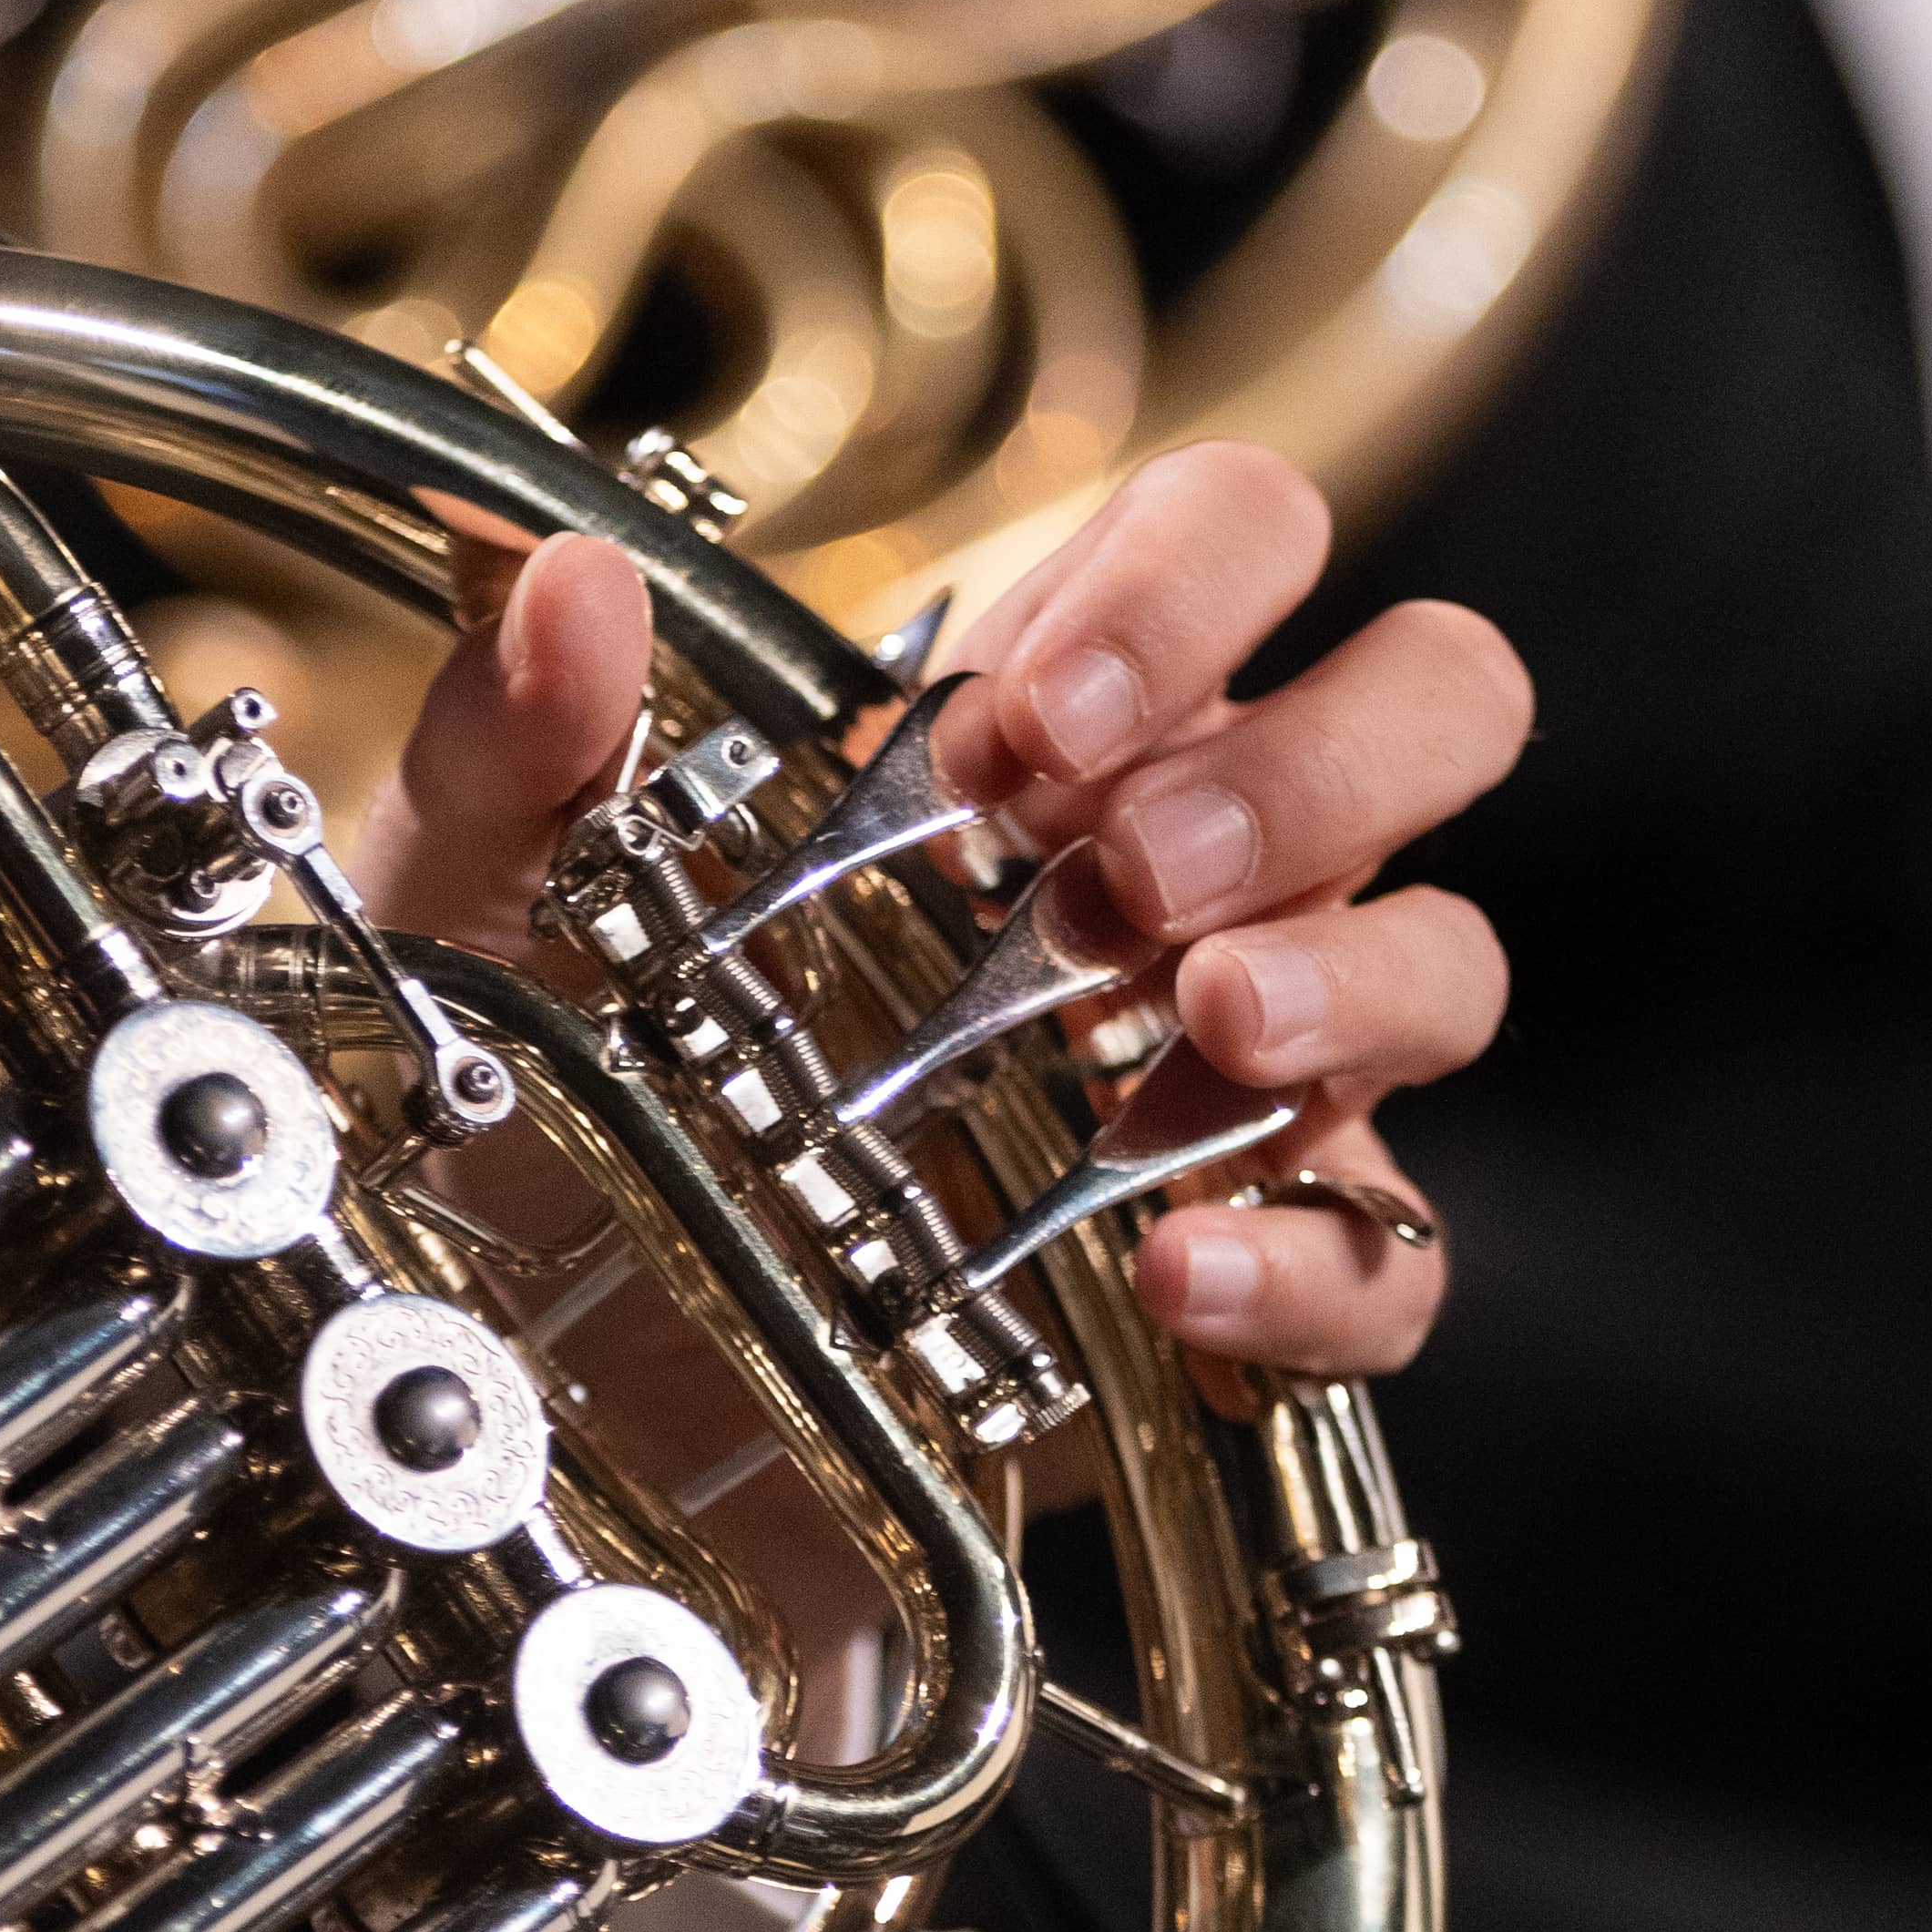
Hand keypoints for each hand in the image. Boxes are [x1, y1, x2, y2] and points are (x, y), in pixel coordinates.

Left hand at [362, 445, 1524, 1379]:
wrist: (550, 1400)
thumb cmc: (548, 1101)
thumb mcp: (481, 910)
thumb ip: (518, 746)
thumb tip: (568, 589)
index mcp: (1054, 720)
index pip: (1242, 530)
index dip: (1180, 593)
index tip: (1029, 727)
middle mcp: (1189, 872)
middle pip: (1436, 704)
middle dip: (1314, 766)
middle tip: (1133, 870)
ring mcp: (1243, 1082)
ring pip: (1450, 966)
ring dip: (1351, 977)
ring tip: (1202, 1023)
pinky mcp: (1246, 1296)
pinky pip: (1387, 1270)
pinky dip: (1310, 1272)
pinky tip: (1178, 1272)